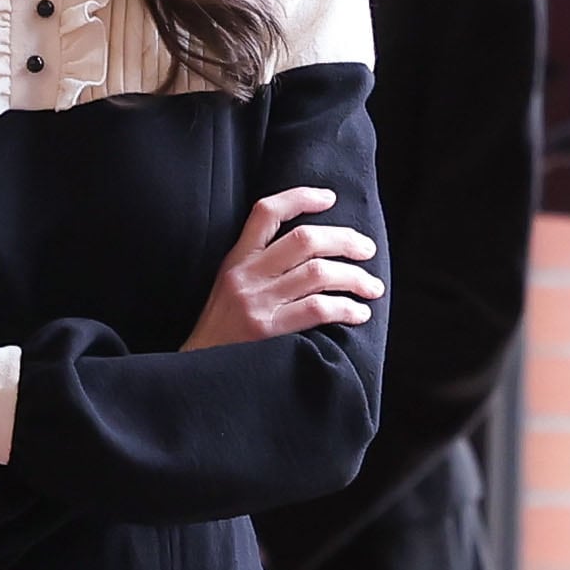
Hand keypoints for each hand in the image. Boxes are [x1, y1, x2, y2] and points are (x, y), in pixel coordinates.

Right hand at [189, 187, 383, 350]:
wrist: (197, 372)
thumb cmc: (221, 331)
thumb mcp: (229, 288)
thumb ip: (260, 268)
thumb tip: (314, 252)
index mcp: (235, 259)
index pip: (266, 212)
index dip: (300, 198)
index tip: (330, 198)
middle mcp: (245, 275)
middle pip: (304, 239)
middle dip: (344, 240)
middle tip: (367, 249)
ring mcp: (256, 301)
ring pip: (317, 273)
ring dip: (354, 277)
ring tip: (373, 287)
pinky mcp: (266, 330)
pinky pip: (317, 309)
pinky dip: (346, 308)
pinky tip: (359, 313)